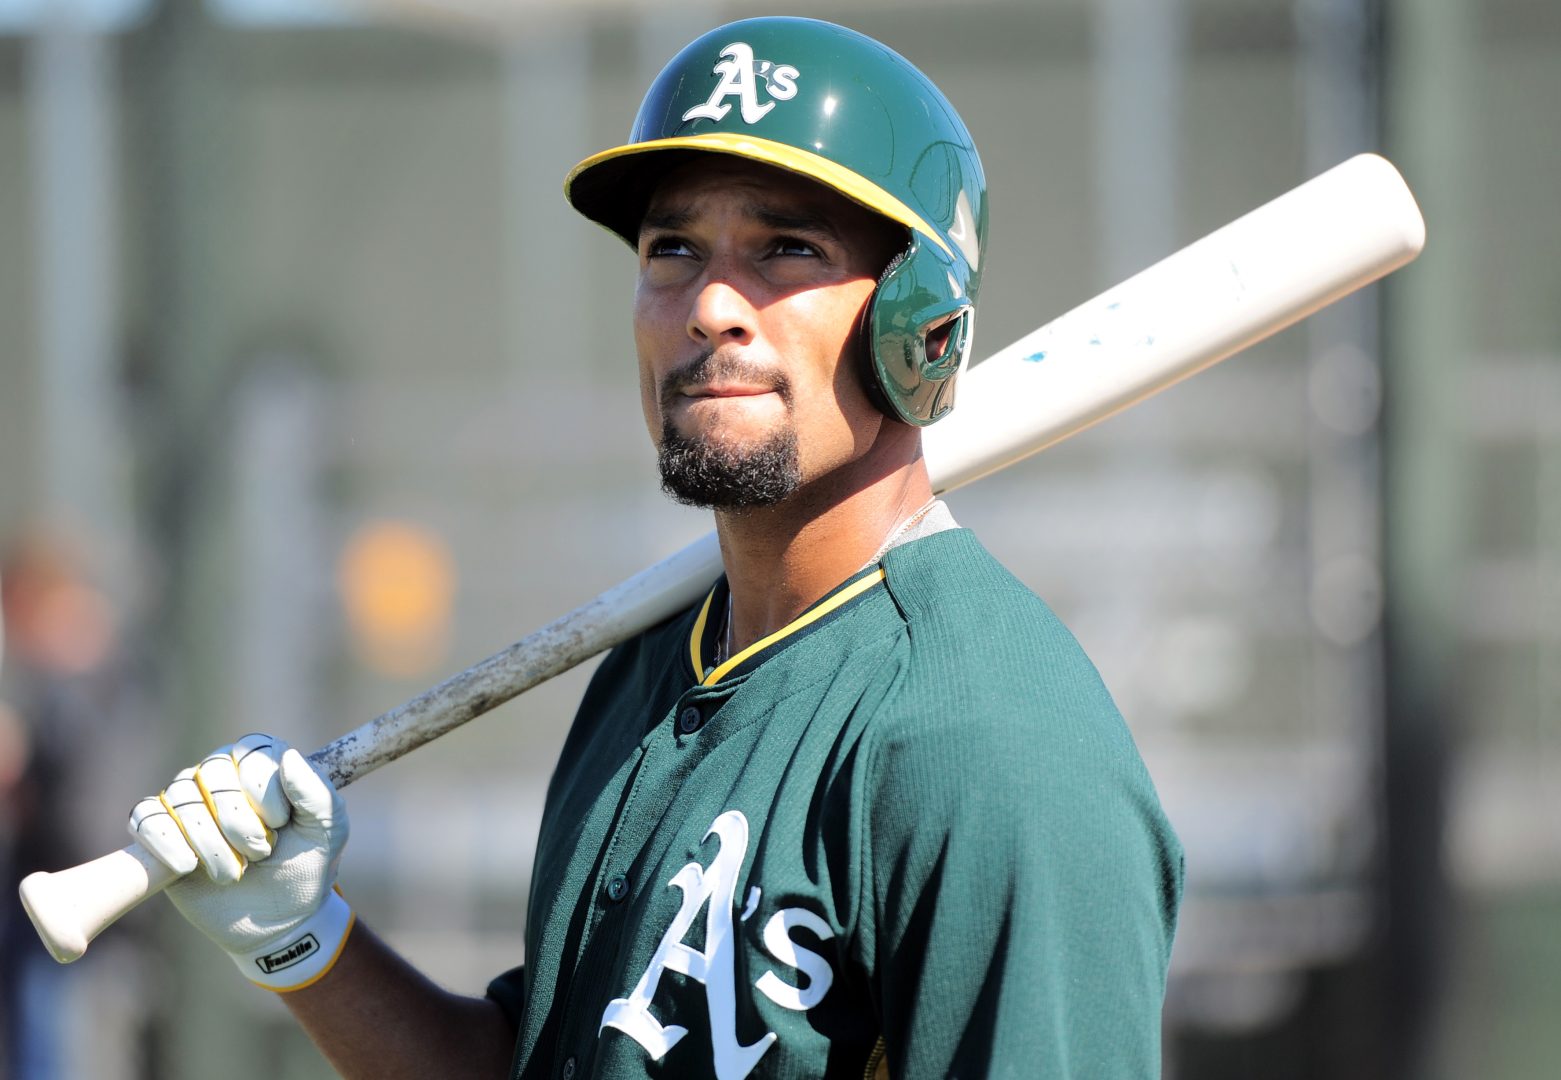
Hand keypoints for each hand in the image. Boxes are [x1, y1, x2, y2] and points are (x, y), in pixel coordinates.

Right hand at [130, 733, 353, 990]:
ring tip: (235, 873)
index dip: (263, 789)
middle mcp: (222, 772)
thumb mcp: (329, 829)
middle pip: (211, 772)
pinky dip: (165, 844)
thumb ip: (316, 792)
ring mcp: (188, 801)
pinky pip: (145, 819)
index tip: (281, 823)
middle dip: (238, 821)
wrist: (279, 919)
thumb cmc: (308, 865)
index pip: (251, 751)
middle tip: (261, 853)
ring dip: (211, 844)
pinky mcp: (160, 833)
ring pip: (180, 798)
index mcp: (263, 762)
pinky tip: (188, 867)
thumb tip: (289, 757)